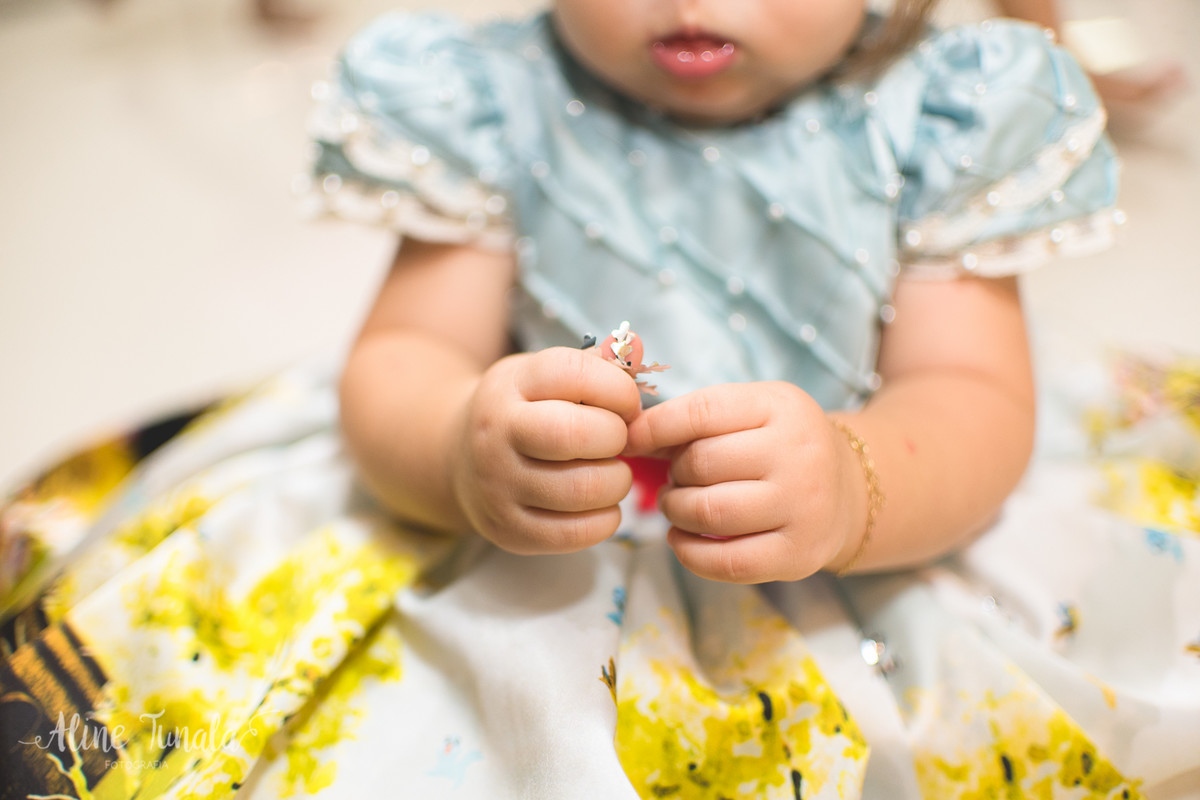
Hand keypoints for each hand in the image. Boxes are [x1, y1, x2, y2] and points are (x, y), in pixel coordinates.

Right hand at [450, 347, 641, 553]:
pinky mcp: (509, 529)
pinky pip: (577, 533)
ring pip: (584, 488)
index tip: (625, 404)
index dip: (618, 390)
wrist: (459, 458)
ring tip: (609, 472)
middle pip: (578, 434)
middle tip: (616, 442)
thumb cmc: (523, 412)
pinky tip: (599, 503)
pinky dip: (605, 519)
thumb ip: (595, 364)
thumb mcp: (544, 376)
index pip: (575, 374)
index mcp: (511, 385)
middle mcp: (497, 433)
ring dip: (617, 481)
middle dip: (617, 438)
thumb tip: (636, 350)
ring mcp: (499, 485)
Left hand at [623, 381, 864, 582]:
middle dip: (673, 473)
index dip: (655, 427)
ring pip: (709, 512)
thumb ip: (693, 418)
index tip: (630, 440)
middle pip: (702, 464)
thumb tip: (629, 434)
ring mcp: (803, 508)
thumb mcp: (750, 412)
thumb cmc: (780, 445)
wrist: (848, 490)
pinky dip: (689, 553)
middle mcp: (799, 455)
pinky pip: (727, 562)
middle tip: (676, 478)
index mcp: (782, 407)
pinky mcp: (798, 555)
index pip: (702, 412)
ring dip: (676, 510)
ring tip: (677, 504)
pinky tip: (682, 539)